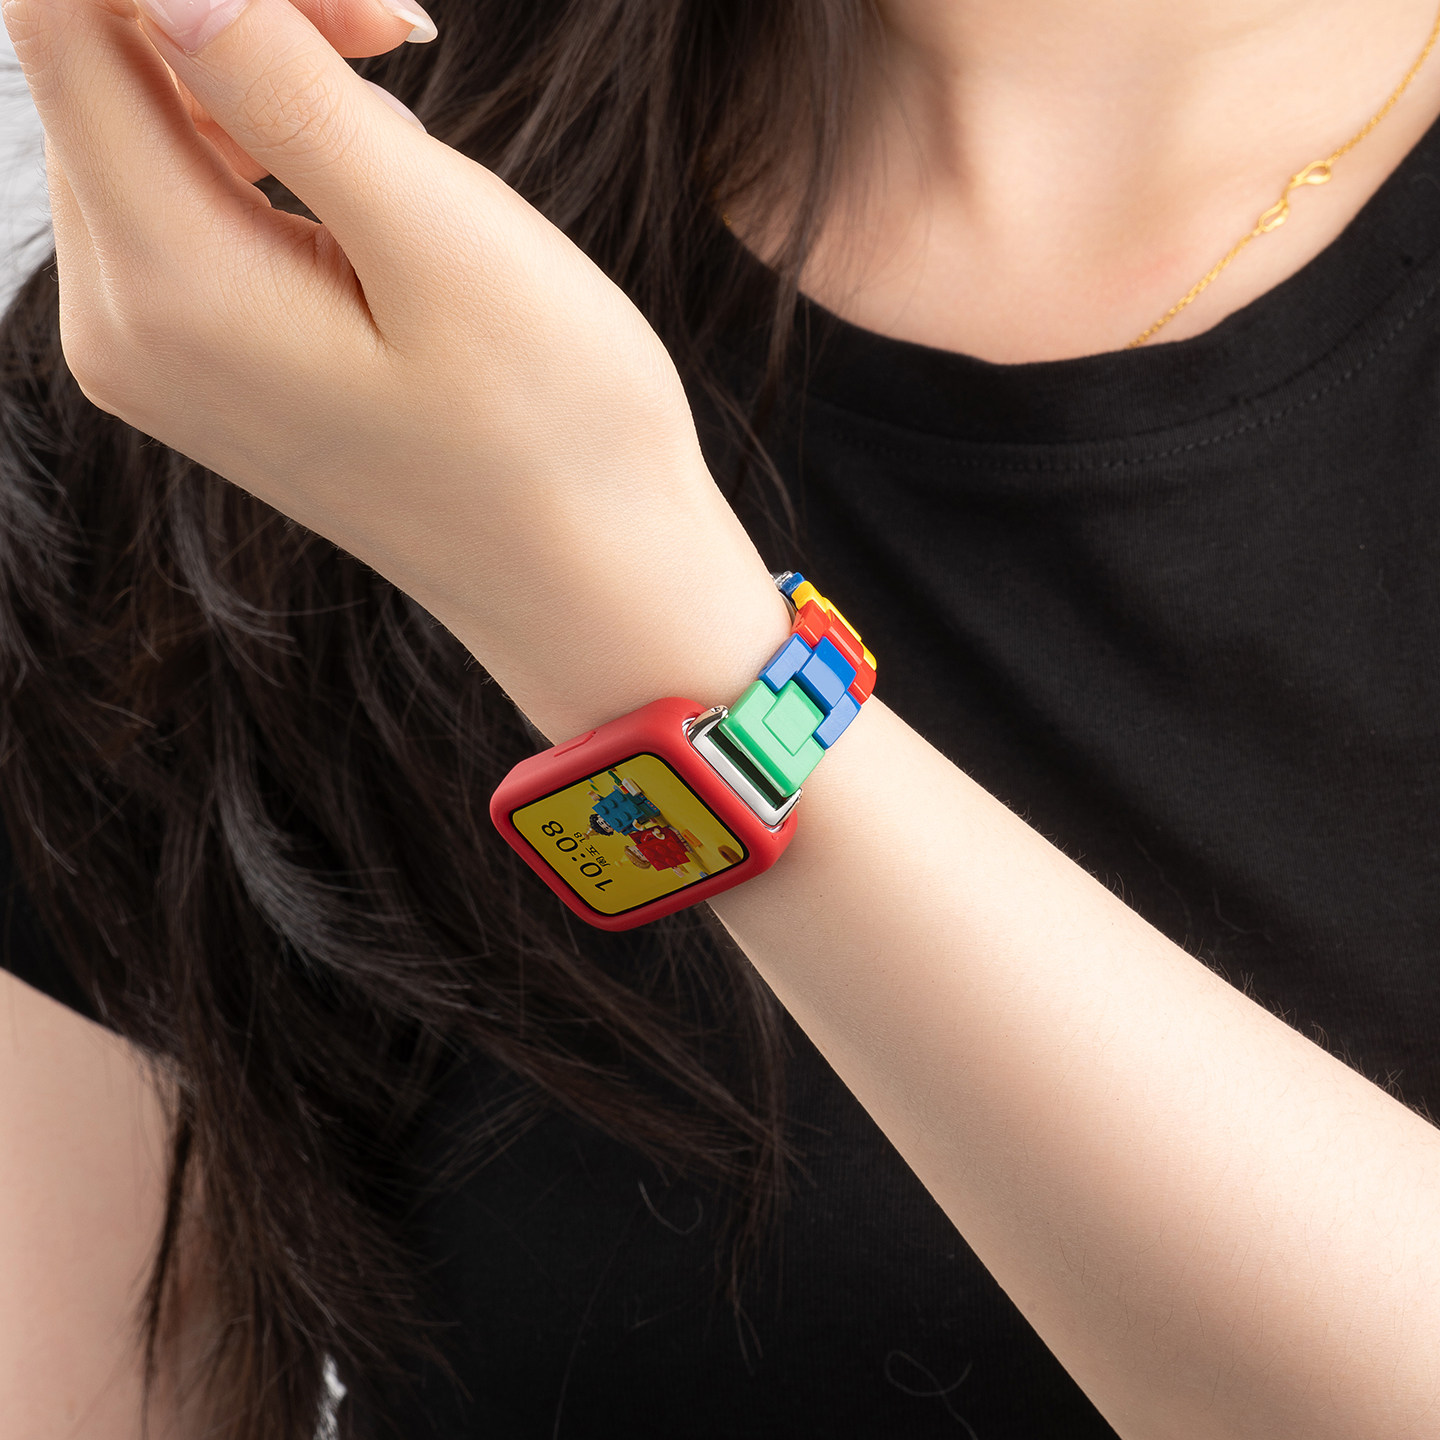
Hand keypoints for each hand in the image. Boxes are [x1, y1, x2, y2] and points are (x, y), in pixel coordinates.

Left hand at [2, 0, 789, 738]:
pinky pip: (193, 203)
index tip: (355, 4)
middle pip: (102, 64)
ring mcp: (160, 356)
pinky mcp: (209, 366)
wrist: (586, 580)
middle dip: (238, 8)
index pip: (66, 19)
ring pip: (147, 125)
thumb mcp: (443, 243)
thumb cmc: (553, 432)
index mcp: (169, 291)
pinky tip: (373, 190)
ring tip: (400, 110)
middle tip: (398, 29)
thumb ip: (288, 90)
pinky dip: (269, 150)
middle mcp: (125, 328)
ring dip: (257, 71)